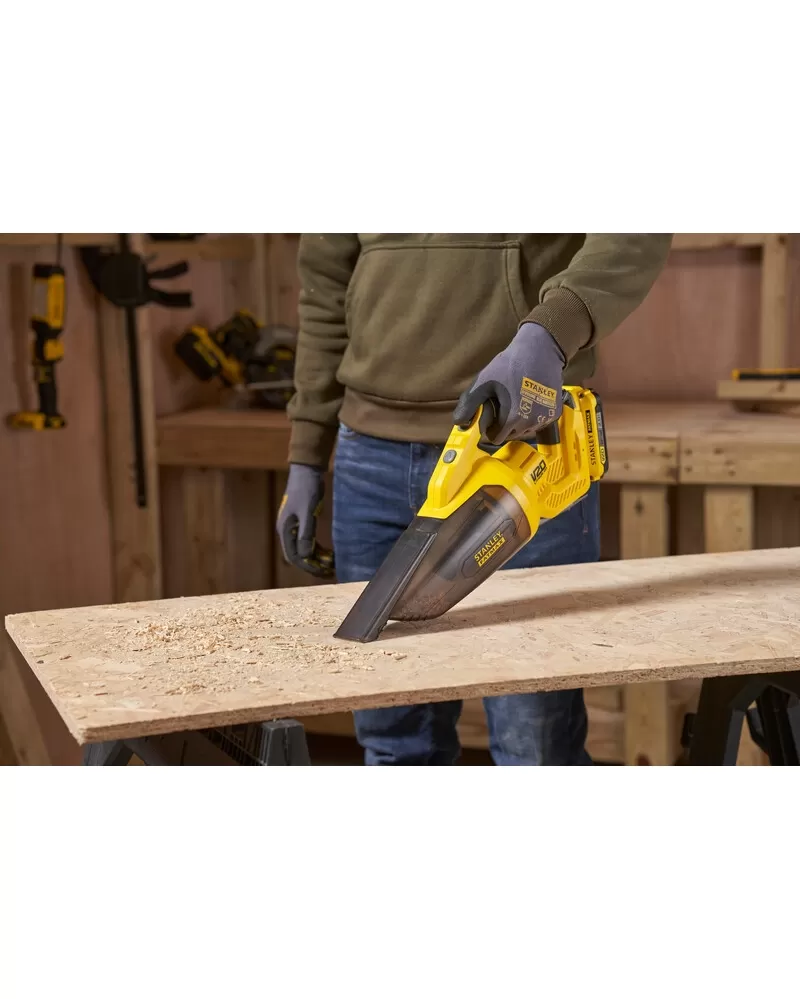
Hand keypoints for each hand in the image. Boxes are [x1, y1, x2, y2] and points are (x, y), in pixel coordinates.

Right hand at [276, 464, 334, 578]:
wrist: (307, 471)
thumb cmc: (306, 490)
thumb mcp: (307, 512)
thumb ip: (306, 534)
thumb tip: (305, 556)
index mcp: (285, 530)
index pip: (294, 557)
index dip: (308, 567)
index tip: (323, 572)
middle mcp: (287, 531)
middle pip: (298, 555)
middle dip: (313, 565)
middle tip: (330, 572)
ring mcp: (294, 527)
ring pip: (304, 550)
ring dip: (316, 559)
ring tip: (332, 565)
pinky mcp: (302, 522)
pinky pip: (308, 541)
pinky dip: (318, 549)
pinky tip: (329, 553)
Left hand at [453, 322, 564, 443]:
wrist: (540, 349)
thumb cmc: (509, 364)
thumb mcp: (484, 382)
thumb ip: (469, 404)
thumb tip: (458, 423)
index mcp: (512, 419)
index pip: (495, 438)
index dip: (490, 427)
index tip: (492, 412)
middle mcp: (530, 423)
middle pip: (510, 435)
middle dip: (504, 424)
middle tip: (504, 403)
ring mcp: (545, 419)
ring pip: (525, 431)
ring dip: (519, 422)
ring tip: (517, 401)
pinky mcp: (555, 413)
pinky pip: (539, 423)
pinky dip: (533, 417)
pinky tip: (530, 400)